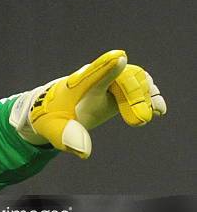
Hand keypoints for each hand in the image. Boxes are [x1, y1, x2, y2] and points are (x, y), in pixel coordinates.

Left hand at [10, 50, 166, 158]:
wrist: (55, 112)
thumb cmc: (52, 119)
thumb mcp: (54, 129)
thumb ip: (68, 137)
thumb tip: (84, 152)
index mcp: (76, 84)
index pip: (92, 73)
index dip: (105, 67)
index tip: (120, 58)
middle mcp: (97, 78)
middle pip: (120, 77)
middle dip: (133, 95)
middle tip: (140, 120)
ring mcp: (110, 81)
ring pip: (134, 80)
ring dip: (145, 94)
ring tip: (155, 111)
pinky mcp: (120, 89)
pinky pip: (139, 87)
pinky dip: (150, 95)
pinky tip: (158, 110)